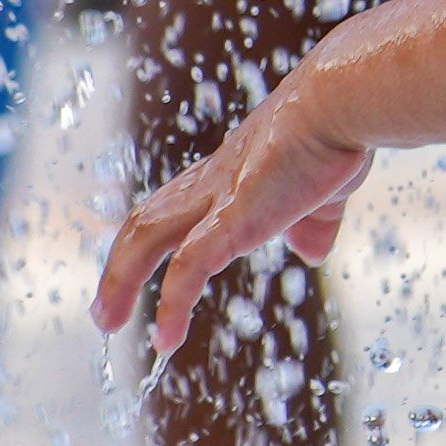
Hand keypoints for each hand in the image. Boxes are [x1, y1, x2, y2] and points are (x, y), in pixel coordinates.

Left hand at [93, 87, 374, 355]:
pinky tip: (166, 340)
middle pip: (145, 222)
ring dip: (120, 282)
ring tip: (107, 322)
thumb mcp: (326, 191)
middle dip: (119, 266)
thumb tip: (310, 250)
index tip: (137, 272)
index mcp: (230, 176)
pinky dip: (171, 305)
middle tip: (104, 311)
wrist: (342, 104)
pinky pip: (187, 268)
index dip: (152, 240)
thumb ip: (313, 222)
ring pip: (145, 239)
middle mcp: (212, 184)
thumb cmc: (339, 135)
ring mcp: (216, 199)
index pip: (174, 208)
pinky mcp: (231, 219)